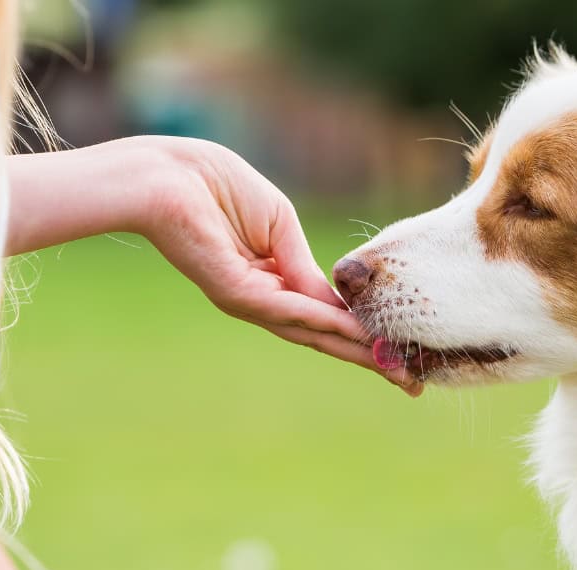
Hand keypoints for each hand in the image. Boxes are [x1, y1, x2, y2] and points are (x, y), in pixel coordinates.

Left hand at [7, 136, 421, 394]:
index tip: (401, 353)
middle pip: (323, 337)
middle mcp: (262, 300)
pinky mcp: (235, 293)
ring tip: (394, 368)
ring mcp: (248, 300)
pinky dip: (324, 322)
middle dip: (368, 359)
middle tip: (410, 386)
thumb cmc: (216, 186)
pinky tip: (355, 332)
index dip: (363, 334)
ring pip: (310, 333)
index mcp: (272, 281)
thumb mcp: (279, 224)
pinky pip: (289, 311)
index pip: (324, 316)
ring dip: (356, 350)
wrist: (166, 175)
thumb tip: (336, 301)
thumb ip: (304, 264)